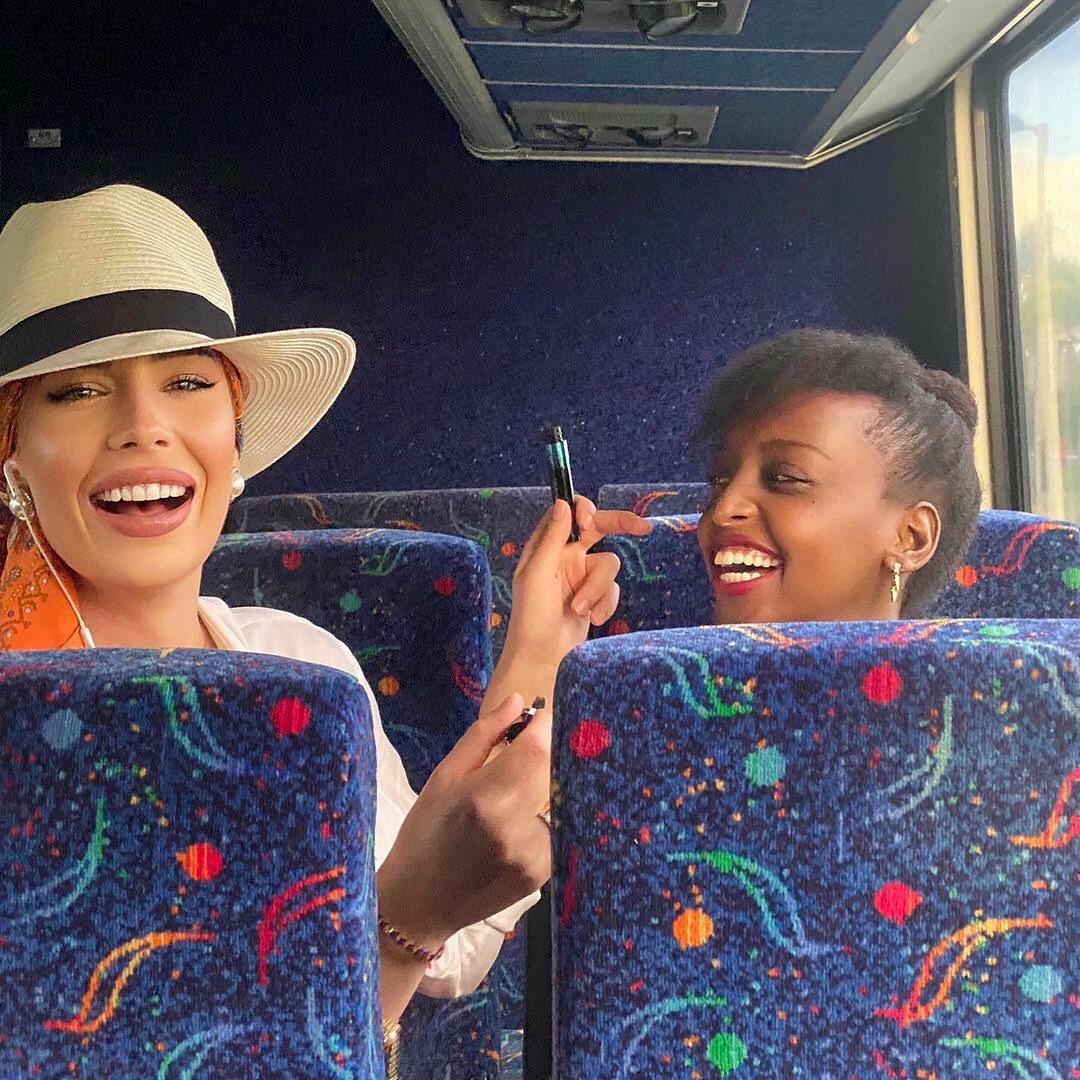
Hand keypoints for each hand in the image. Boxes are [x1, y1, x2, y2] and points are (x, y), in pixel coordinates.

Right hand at [377, 694, 551, 949]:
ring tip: (522, 784)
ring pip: (559, 798)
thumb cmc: (424, 833)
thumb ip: (484, 736)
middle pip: (554, 770)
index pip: (537, 749)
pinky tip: (524, 814)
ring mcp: (535, 855)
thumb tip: (519, 701)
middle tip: (533, 743)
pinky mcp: (545, 873)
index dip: (545, 725)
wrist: (419, 905)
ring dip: (548, 782)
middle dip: (548, 750)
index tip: (540, 715)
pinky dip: (546, 812)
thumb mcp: (443, 777)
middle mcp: (516, 828)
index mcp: (484, 799)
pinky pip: (557, 826)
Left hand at [503, 495, 651, 669]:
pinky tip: (591, 619)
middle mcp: (566, 556)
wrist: (543, 657)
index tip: (590, 519)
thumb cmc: (532, 616)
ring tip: (580, 610)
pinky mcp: (596, 596)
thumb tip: (563, 503)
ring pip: (609, 565)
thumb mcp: (538, 574)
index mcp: (547, 546)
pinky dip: (604, 604)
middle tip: (643, 528)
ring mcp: (582, 576)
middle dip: (621, 525)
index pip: (570, 513)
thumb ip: (552, 538)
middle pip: (599, 528)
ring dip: (597, 589)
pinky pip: (613, 589)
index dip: (584, 510)